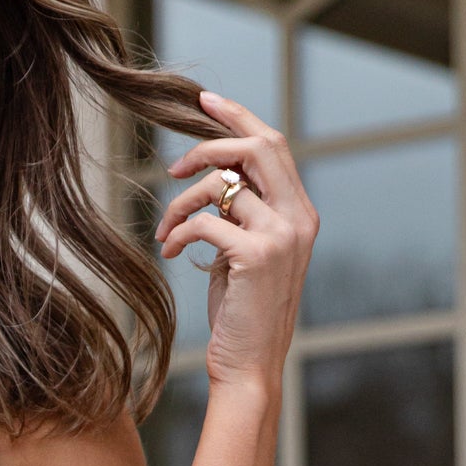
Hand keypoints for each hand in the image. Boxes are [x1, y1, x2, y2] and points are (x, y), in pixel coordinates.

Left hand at [154, 91, 318, 390]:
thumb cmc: (242, 311)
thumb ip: (242, 213)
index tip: (204, 101)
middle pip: (257, 147)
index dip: (238, 118)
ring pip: (221, 185)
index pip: (274, 145)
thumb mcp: (245, 252)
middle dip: (208, 145)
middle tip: (172, 167)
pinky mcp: (257, 254)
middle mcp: (300, 218)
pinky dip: (178, 232)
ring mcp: (283, 235)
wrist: (249, 364)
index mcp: (301, 213)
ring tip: (164, 232)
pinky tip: (169, 252)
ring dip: (180, 204)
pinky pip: (205, 220)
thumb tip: (214, 176)